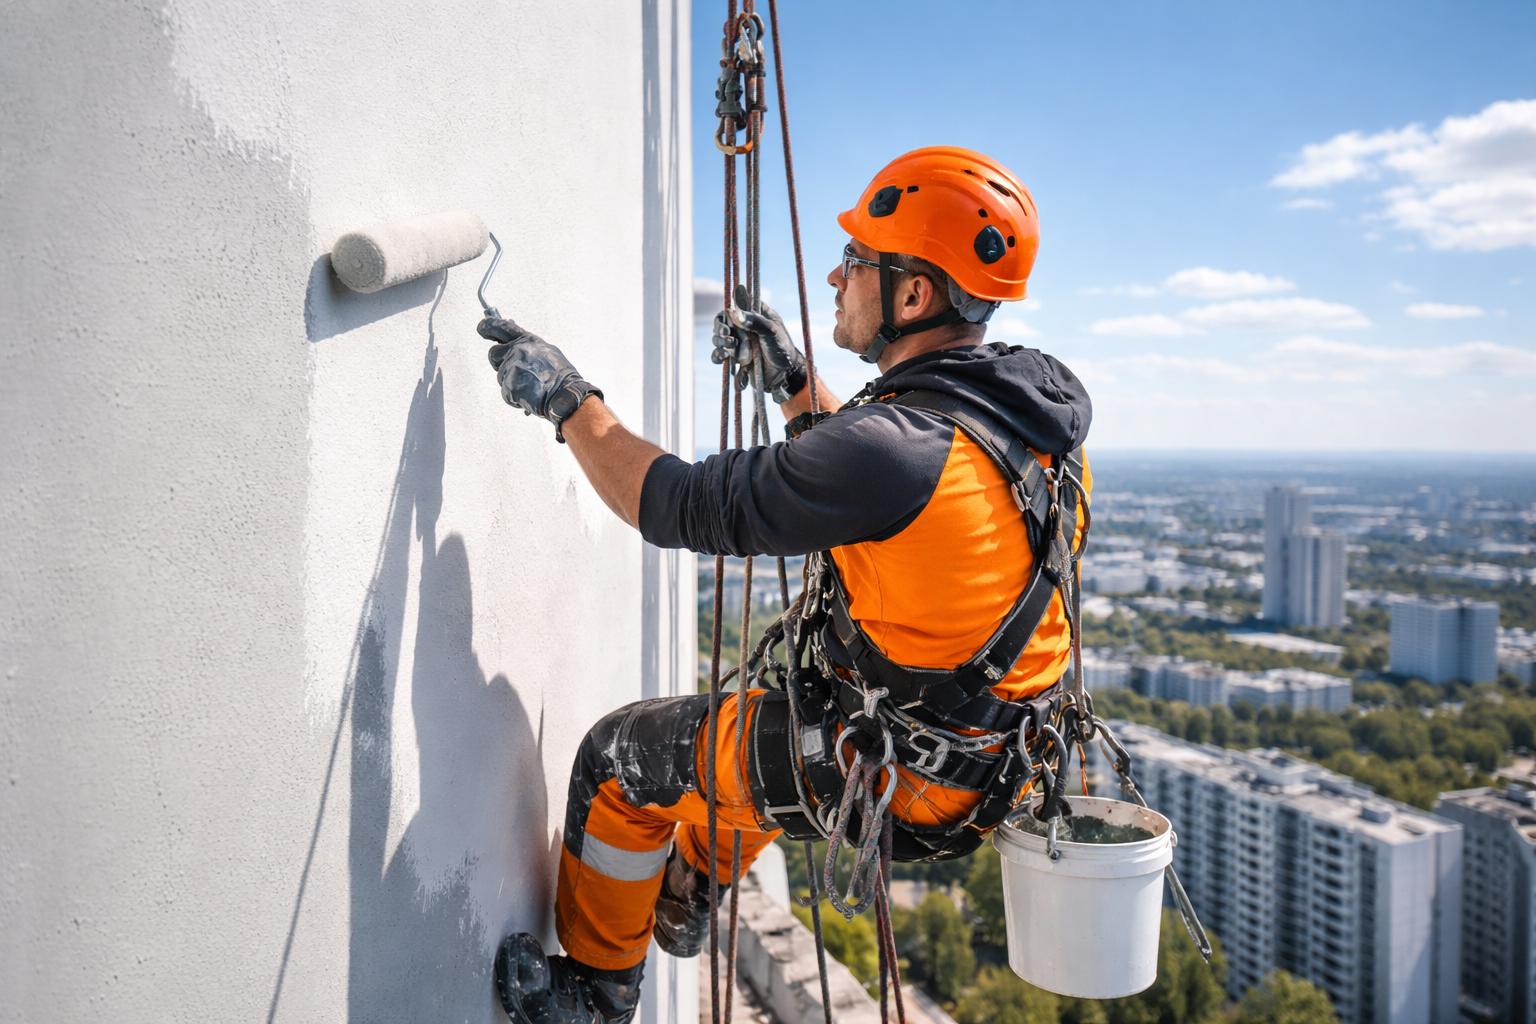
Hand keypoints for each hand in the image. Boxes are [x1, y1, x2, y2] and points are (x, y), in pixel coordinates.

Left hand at [480, 317, 601, 439]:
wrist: (566, 396)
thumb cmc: (560, 377)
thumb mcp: (547, 353)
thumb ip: (528, 347)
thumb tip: (513, 342)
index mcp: (528, 340)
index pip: (501, 327)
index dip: (488, 326)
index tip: (482, 328)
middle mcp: (518, 350)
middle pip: (494, 354)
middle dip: (499, 363)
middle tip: (515, 372)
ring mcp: (512, 368)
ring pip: (501, 376)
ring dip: (512, 383)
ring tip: (532, 386)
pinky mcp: (509, 386)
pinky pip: (505, 392)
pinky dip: (515, 397)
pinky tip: (530, 396)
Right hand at [710, 284, 807, 403]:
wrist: (784, 375)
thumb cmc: (782, 349)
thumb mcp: (771, 332)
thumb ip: (754, 321)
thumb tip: (733, 312)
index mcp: (756, 315)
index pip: (735, 307)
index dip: (728, 312)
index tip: (729, 320)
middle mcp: (745, 327)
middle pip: (723, 323)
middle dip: (721, 329)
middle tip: (727, 335)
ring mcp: (739, 343)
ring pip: (719, 339)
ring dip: (720, 343)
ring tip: (730, 349)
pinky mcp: (735, 358)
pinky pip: (720, 355)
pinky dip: (718, 357)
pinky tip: (724, 359)